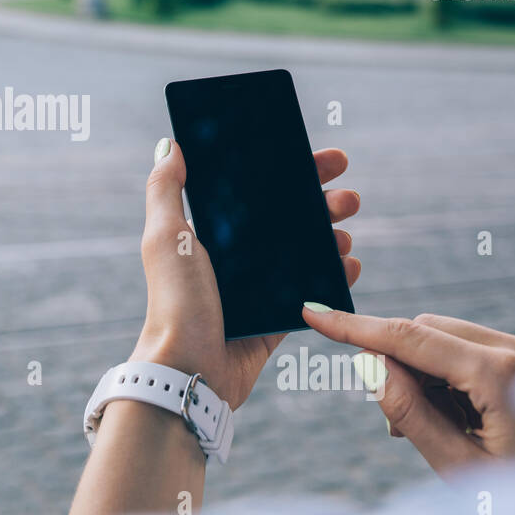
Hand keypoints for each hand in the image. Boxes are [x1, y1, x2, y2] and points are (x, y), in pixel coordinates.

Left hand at [130, 137, 360, 408]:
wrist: (189, 370)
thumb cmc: (175, 302)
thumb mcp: (165, 239)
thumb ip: (165, 191)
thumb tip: (170, 145)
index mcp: (211, 233)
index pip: (257, 192)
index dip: (291, 172)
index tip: (325, 158)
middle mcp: (235, 257)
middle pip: (288, 219)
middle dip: (321, 203)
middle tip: (348, 196)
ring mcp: (258, 288)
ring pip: (305, 253)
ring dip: (332, 237)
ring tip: (346, 231)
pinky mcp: (276, 318)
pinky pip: (312, 291)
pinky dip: (334, 277)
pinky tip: (350, 265)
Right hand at [300, 306, 514, 474]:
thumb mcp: (455, 464)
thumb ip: (408, 410)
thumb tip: (371, 361)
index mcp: (500, 374)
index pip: (409, 336)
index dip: (354, 326)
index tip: (312, 311)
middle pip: (427, 330)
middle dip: (397, 362)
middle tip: (392, 423)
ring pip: (447, 338)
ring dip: (423, 372)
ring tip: (435, 431)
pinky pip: (472, 349)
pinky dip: (449, 376)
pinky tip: (457, 419)